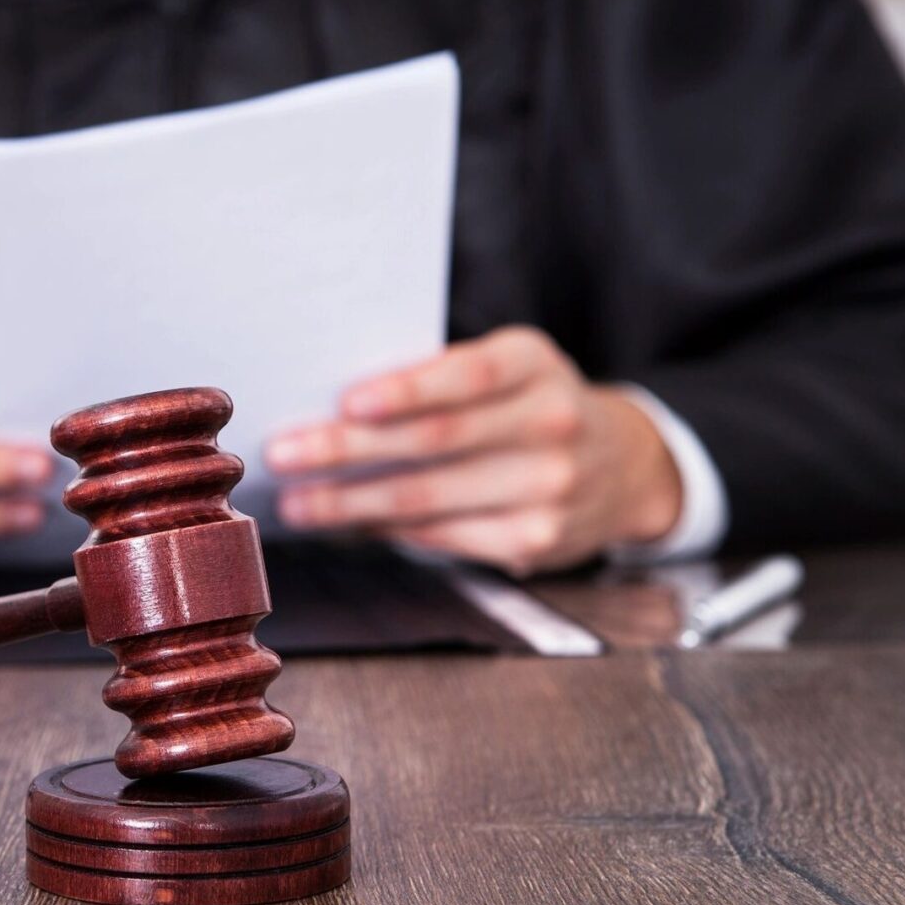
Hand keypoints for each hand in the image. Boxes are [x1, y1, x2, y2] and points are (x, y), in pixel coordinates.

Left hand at [264, 326, 682, 574]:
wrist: (622, 467)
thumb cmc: (526, 406)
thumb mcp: (505, 370)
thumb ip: (438, 378)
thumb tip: (333, 407)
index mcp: (534, 363)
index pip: (468, 375)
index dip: (407, 389)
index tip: (347, 402)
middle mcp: (550, 423)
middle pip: (434, 441)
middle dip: (347, 450)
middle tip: (283, 454)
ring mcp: (549, 488)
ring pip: (427, 498)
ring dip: (349, 502)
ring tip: (295, 502)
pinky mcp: (535, 540)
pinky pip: (440, 535)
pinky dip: (385, 529)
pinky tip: (344, 523)